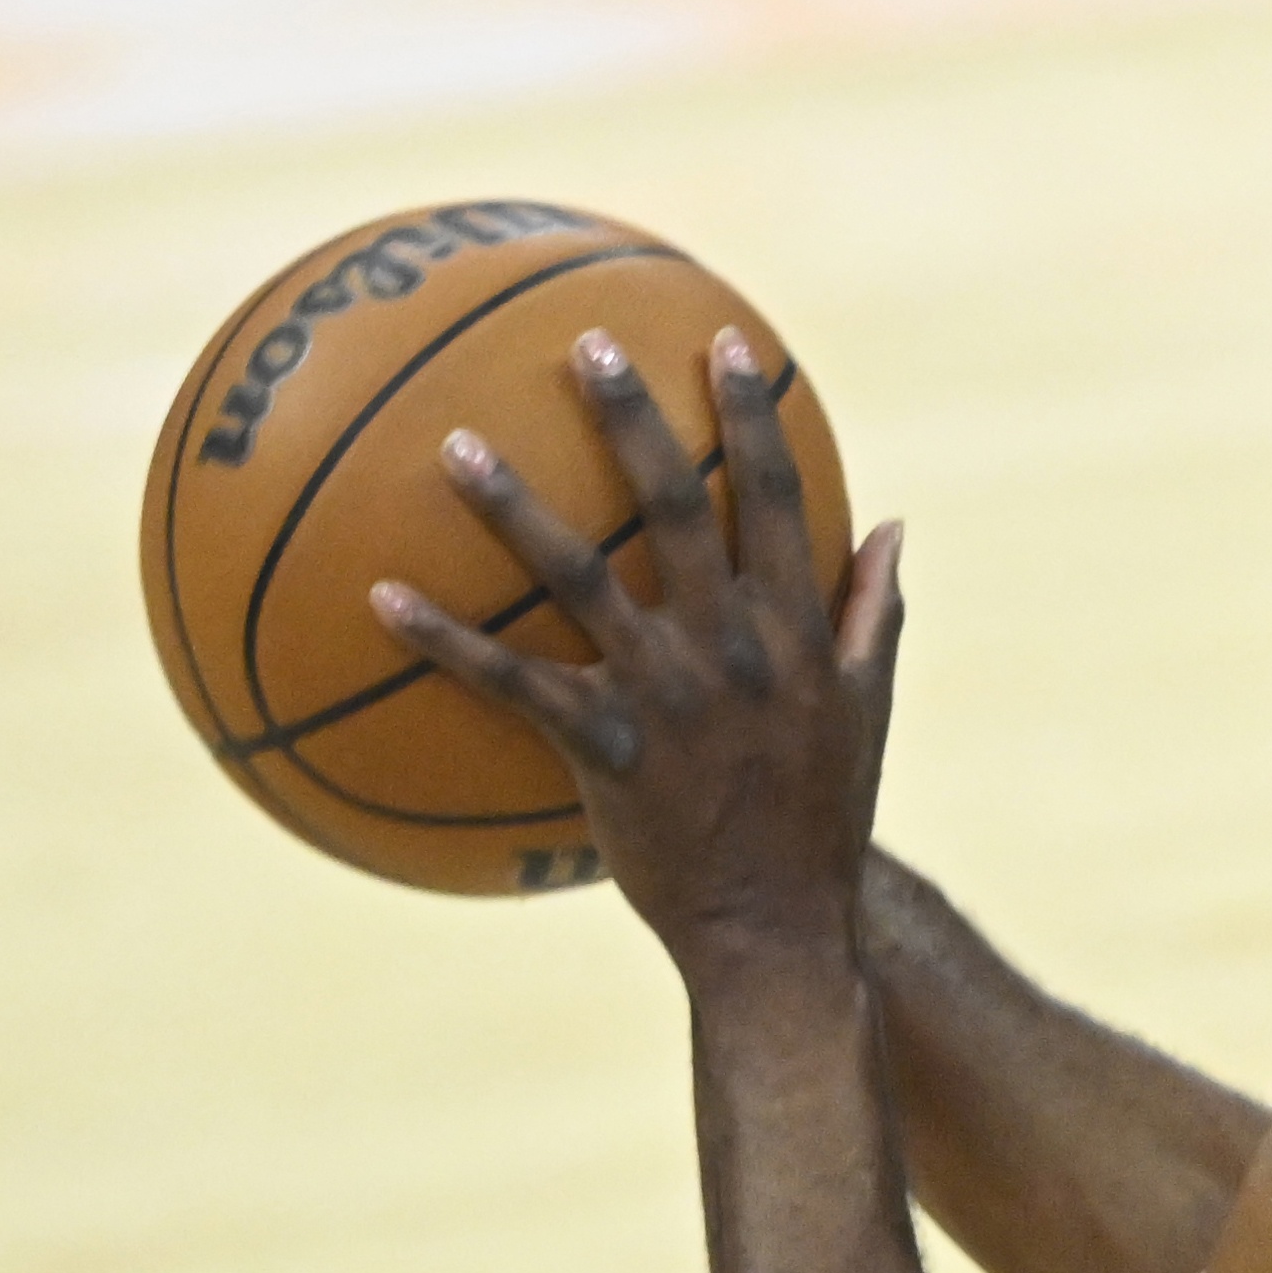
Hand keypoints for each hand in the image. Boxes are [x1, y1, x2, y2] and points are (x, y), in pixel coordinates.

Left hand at [370, 326, 901, 968]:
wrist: (777, 930)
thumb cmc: (823, 823)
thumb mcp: (867, 712)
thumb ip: (870, 614)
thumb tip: (891, 526)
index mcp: (795, 631)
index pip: (776, 498)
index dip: (751, 415)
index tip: (725, 342)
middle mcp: (730, 647)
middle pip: (674, 506)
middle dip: (631, 417)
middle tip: (584, 344)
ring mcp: (663, 696)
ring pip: (579, 577)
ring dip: (512, 507)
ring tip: (453, 446)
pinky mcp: (602, 750)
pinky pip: (511, 683)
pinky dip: (444, 639)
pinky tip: (380, 596)